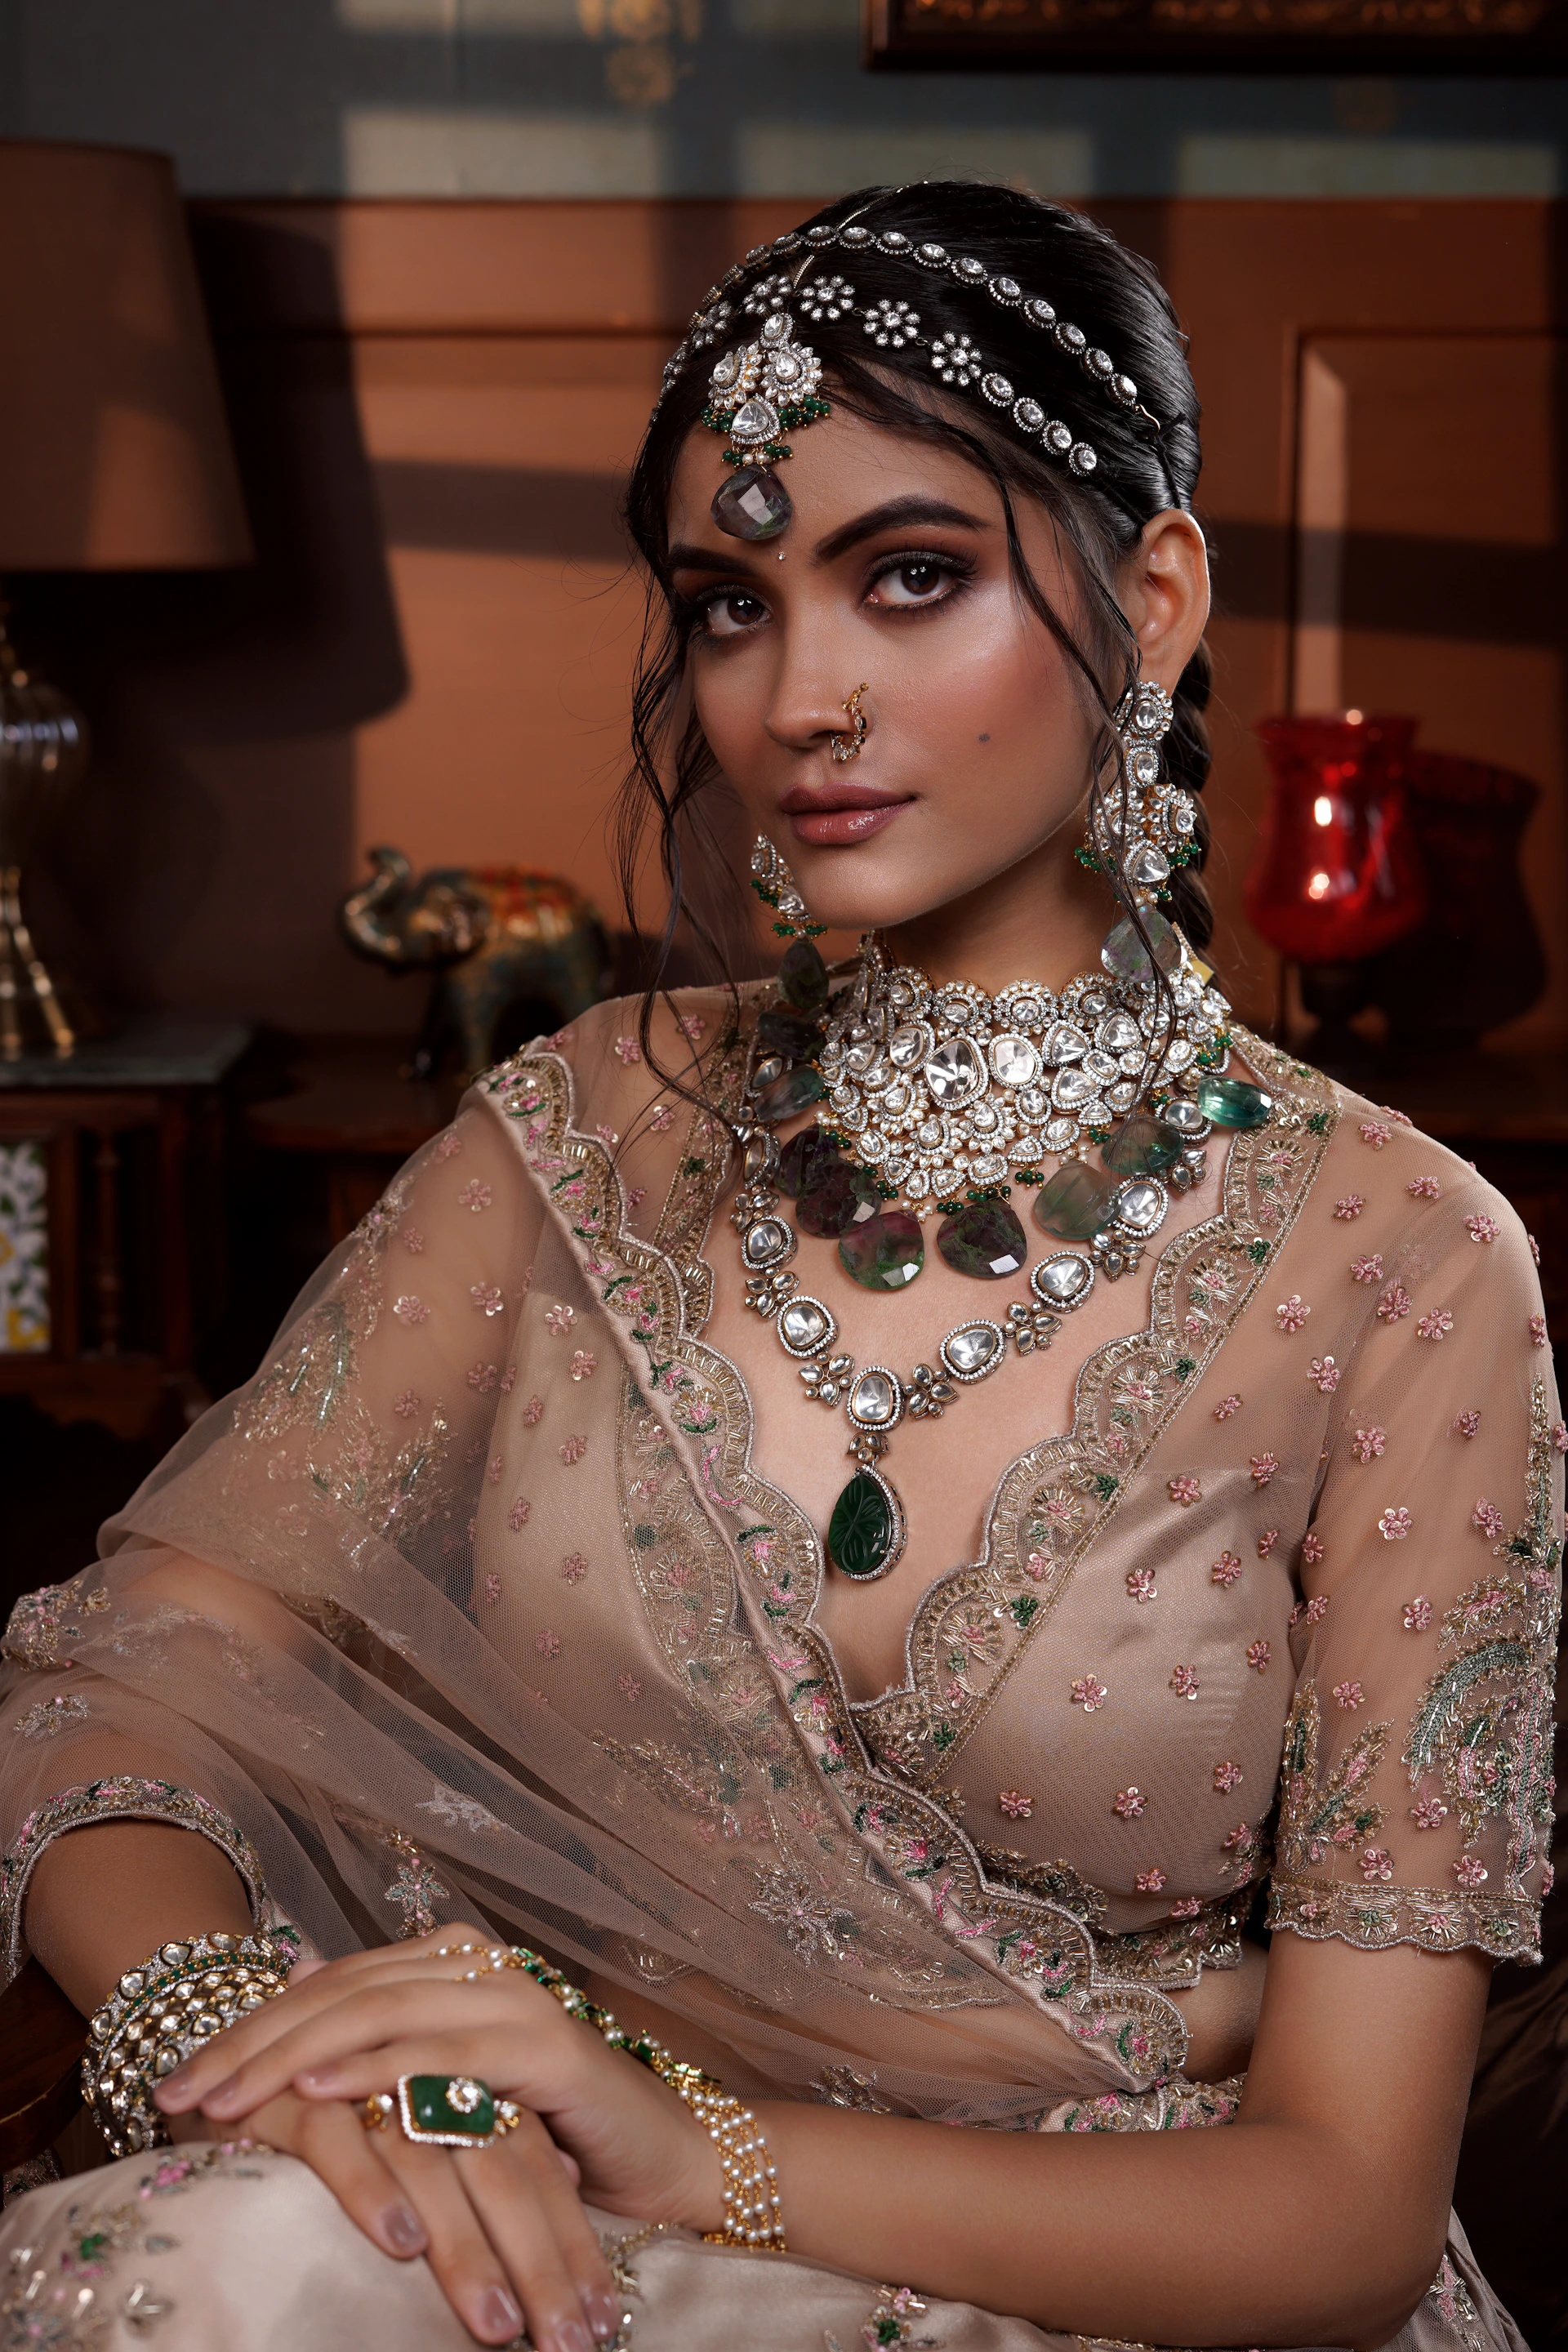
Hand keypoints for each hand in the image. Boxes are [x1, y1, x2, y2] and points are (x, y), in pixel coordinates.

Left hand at [155, 1932, 721, 2323]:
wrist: (657, 2155)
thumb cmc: (546, 2132)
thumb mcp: (444, 2090)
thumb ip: (378, 2042)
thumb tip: (291, 1982)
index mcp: (447, 1961)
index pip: (327, 1983)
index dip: (247, 2030)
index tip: (173, 2083)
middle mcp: (475, 1962)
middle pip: (339, 1990)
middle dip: (250, 2045)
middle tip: (178, 2095)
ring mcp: (511, 1995)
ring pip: (377, 2011)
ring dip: (289, 2057)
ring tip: (224, 2098)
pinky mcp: (543, 2044)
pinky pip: (440, 2052)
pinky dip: (373, 2065)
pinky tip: (318, 2088)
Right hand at [172, 2079, 602, 2347]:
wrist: (234, 2057)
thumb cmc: (345, 2107)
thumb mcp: (429, 2122)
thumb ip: (497, 2138)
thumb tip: (575, 2176)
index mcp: (465, 2066)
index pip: (534, 2156)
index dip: (569, 2240)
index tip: (604, 2321)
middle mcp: (423, 2063)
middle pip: (501, 2161)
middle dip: (539, 2261)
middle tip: (571, 2343)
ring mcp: (358, 2070)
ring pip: (433, 2163)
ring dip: (467, 2251)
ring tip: (498, 2327)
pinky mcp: (292, 2088)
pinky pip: (337, 2140)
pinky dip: (371, 2190)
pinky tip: (402, 2248)